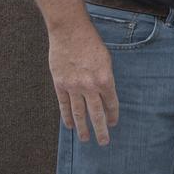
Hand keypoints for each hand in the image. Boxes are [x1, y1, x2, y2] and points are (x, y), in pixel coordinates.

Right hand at [48, 24, 118, 144]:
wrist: (69, 31)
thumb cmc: (91, 42)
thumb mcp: (106, 59)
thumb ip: (105, 78)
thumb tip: (105, 95)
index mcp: (105, 79)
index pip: (111, 103)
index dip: (113, 115)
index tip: (114, 123)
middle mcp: (89, 86)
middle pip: (96, 114)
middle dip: (101, 129)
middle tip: (104, 142)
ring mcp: (73, 87)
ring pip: (79, 113)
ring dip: (82, 128)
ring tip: (85, 139)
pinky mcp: (60, 84)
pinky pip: (64, 105)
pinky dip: (67, 117)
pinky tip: (69, 126)